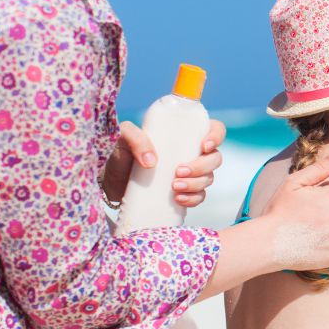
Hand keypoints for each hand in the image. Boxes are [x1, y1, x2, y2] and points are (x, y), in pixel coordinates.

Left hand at [102, 120, 226, 207]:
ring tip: (174, 187)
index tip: (203, 146)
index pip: (214, 129)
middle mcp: (192, 152)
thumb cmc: (120, 153)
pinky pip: (200, 196)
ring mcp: (191, 174)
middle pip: (215, 158)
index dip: (216, 136)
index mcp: (184, 133)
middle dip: (202, 166)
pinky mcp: (185, 192)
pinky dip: (193, 199)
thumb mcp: (123, 138)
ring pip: (209, 178)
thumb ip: (135, 138)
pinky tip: (178, 199)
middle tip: (179, 171)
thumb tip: (152, 160)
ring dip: (196, 183)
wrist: (111, 181)